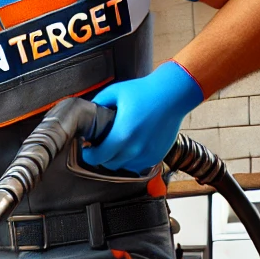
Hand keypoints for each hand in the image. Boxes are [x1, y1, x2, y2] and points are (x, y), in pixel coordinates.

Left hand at [80, 60, 203, 173]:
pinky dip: (131, 159)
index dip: (89, 154)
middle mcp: (134, 149)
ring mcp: (147, 155)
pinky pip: (137, 165)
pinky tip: (131, 146)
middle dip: (101, 157)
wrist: (173, 95)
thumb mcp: (115, 92)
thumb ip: (98, 104)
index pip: (97, 157)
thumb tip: (86, 115)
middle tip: (100, 146)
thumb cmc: (144, 92)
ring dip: (117, 159)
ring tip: (116, 145)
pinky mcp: (156, 156)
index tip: (87, 148)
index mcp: (121, 135)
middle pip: (108, 164)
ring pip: (123, 167)